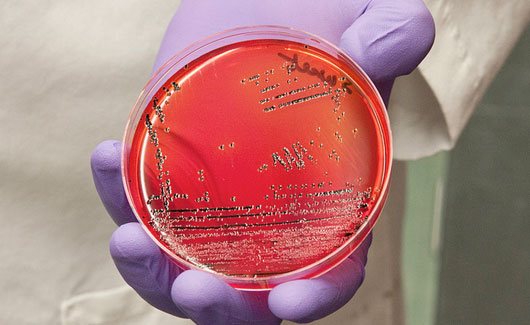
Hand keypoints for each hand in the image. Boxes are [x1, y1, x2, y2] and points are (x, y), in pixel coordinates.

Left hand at [92, 1, 433, 322]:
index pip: (331, 274)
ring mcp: (221, 198)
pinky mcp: (178, 169)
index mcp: (331, 203)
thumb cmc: (327, 26)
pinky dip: (120, 195)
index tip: (288, 304)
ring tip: (128, 233)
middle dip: (217, 303)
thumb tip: (376, 49)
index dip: (314, 298)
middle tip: (192, 282)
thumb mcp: (371, 20)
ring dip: (152, 267)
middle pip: (246, 291)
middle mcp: (274, 215)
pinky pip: (144, 202)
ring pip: (184, 261)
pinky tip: (108, 155)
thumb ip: (392, 31)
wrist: (268, 7)